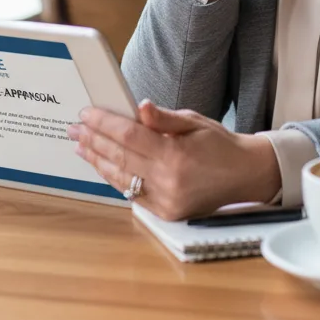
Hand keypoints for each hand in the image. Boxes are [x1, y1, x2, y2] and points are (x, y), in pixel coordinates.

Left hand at [68, 100, 281, 220]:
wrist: (244, 174)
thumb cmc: (219, 144)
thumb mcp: (194, 121)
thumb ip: (163, 118)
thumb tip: (140, 107)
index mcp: (174, 154)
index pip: (128, 135)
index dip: (104, 123)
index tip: (86, 113)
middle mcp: (168, 180)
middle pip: (119, 156)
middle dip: (93, 140)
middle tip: (74, 129)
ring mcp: (166, 200)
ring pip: (121, 178)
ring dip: (97, 161)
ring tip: (81, 146)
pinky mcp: (166, 212)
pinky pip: (132, 194)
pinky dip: (115, 178)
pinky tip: (103, 165)